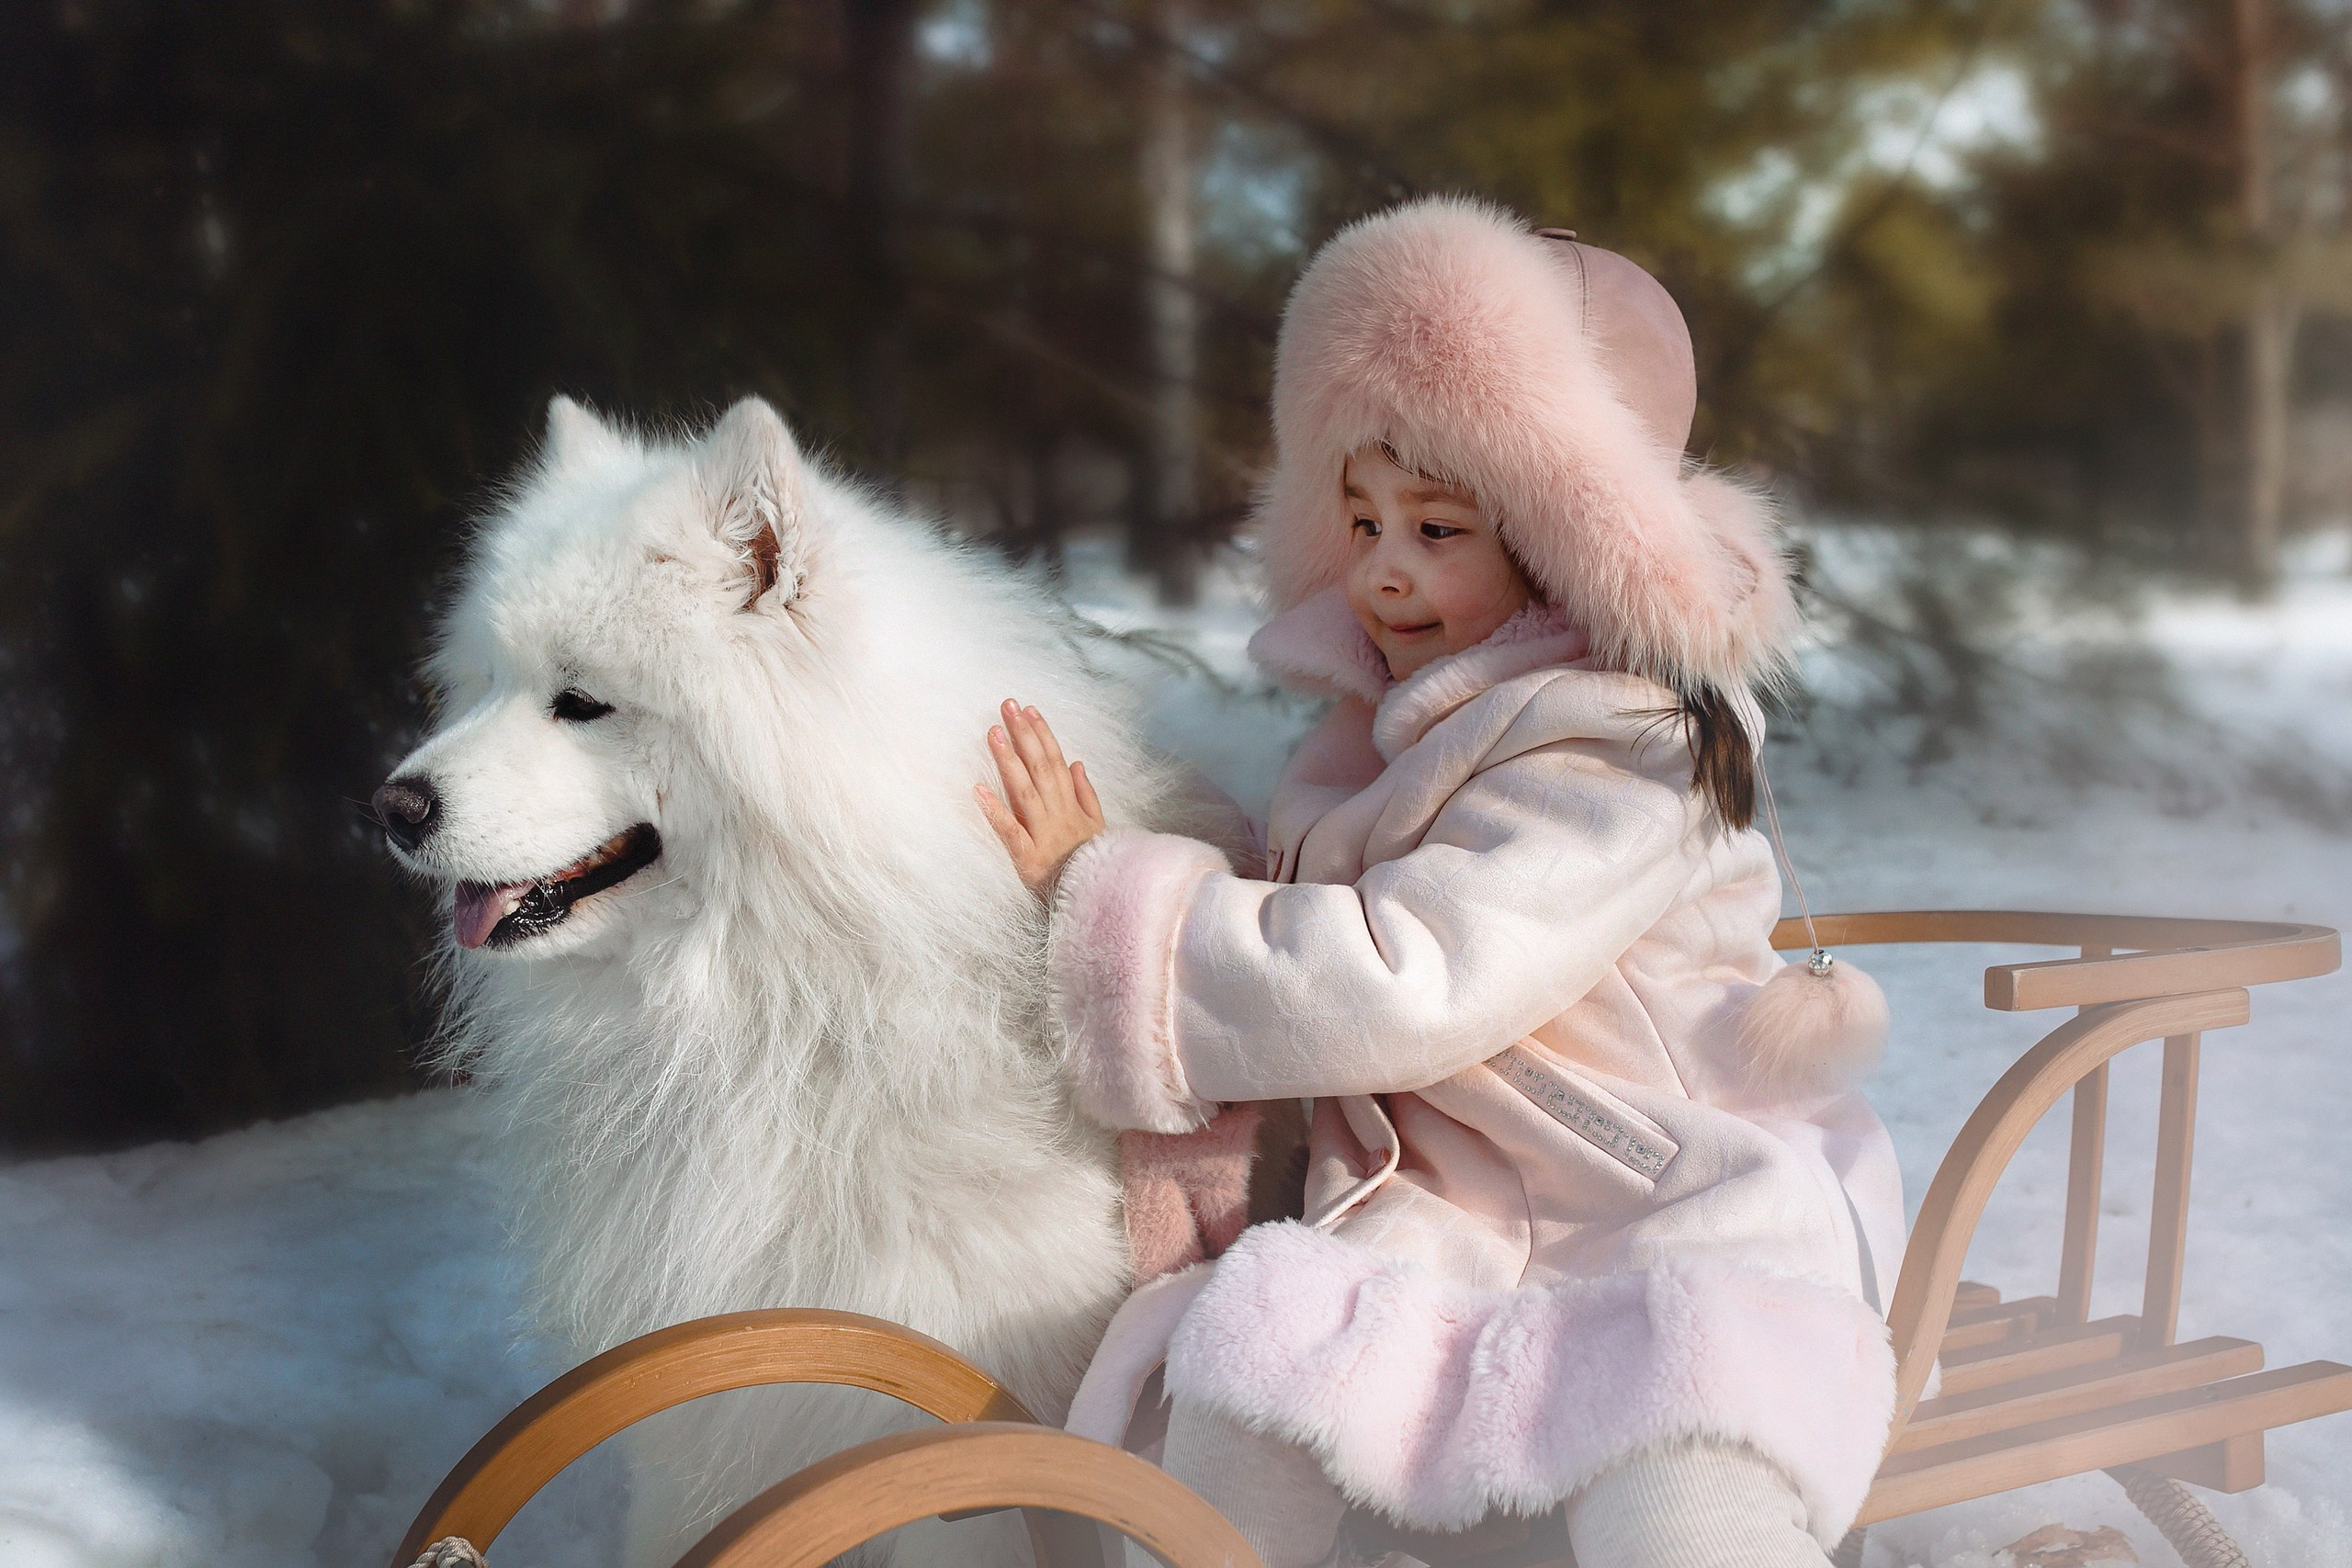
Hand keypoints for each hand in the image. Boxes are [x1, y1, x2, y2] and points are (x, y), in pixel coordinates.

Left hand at [977, 699, 1106, 898]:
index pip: (1056, 762)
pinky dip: (994, 810)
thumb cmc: (1093, 866)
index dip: (1042, 734)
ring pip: (1024, 791)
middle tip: (1007, 706)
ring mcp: (1042, 836)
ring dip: (1008, 761)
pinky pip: (1009, 832)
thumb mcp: (1097, 828)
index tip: (1029, 710)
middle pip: (1039, 768)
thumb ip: (1087, 794)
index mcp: (1071, 807)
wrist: (1096, 901)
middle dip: (1023, 734)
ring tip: (993, 733)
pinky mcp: (1027, 860)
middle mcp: (1057, 815)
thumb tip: (1077, 762)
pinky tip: (977, 790)